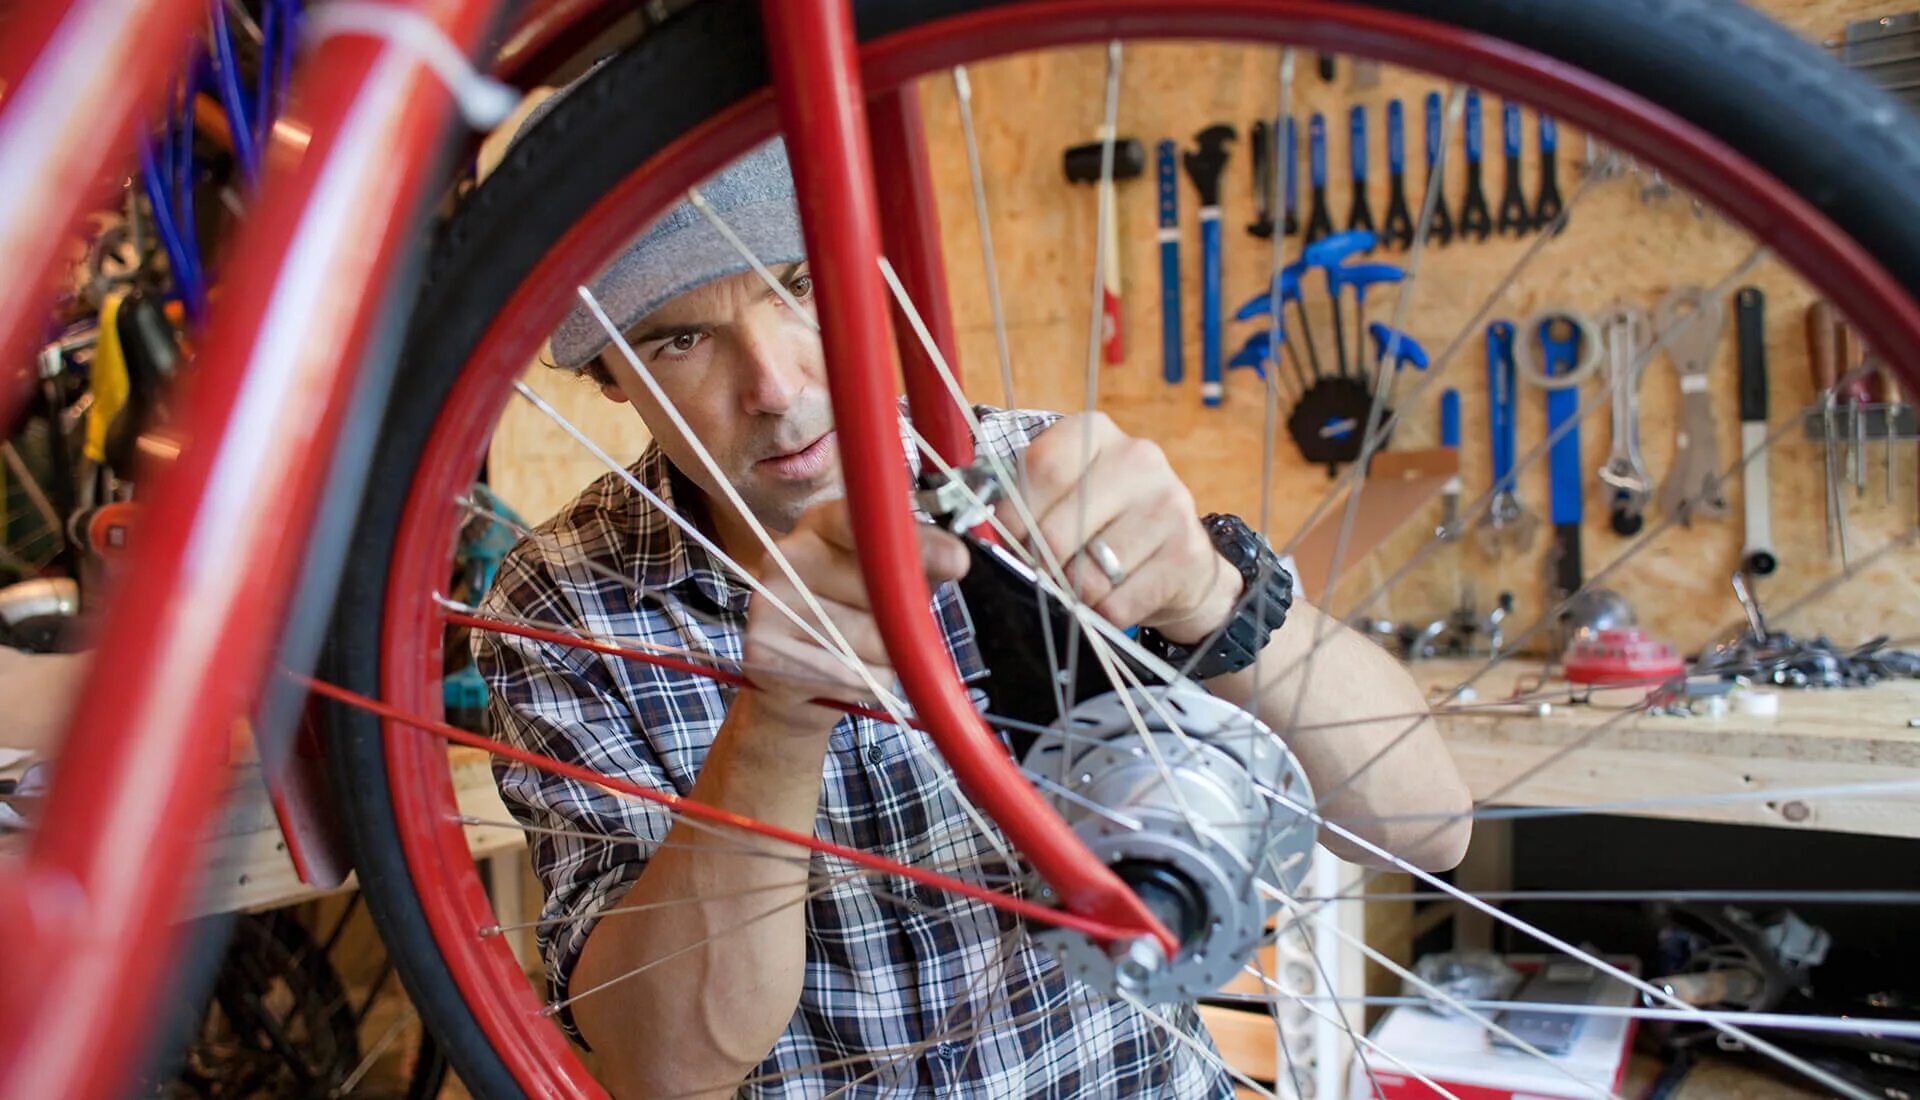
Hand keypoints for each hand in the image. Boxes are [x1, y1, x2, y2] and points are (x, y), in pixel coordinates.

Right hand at [742, 497, 969, 728]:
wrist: (794, 679)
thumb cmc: (852, 616)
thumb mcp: (887, 578)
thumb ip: (917, 560)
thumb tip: (955, 557)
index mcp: (819, 523)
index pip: (864, 522)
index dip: (915, 543)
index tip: (957, 561)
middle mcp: (786, 554)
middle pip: (879, 591)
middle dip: (903, 617)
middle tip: (890, 622)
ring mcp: (769, 603)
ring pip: (875, 641)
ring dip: (889, 656)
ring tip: (862, 650)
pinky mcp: (765, 652)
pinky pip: (856, 676)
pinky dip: (869, 682)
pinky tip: (847, 672)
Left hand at [1000, 413, 1240, 643]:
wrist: (1181, 563)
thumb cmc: (1107, 526)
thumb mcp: (1068, 494)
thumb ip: (1029, 501)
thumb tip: (992, 533)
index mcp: (1096, 433)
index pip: (1042, 467)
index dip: (1015, 514)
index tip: (1010, 538)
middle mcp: (1138, 458)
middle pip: (1059, 529)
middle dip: (1041, 564)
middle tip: (1045, 573)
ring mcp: (1168, 504)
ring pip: (1088, 575)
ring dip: (1073, 594)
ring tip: (1082, 585)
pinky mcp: (1187, 553)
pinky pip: (1118, 604)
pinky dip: (1103, 613)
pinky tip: (1114, 598)